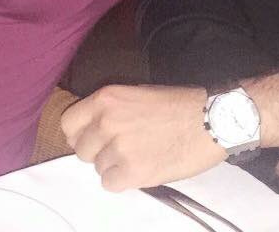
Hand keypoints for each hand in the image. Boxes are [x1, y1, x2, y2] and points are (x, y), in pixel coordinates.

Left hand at [61, 84, 225, 191]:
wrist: (209, 120)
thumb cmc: (178, 103)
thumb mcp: (138, 94)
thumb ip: (111, 109)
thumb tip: (93, 127)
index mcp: (107, 98)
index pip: (69, 123)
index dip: (79, 132)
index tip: (92, 136)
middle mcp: (107, 121)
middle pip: (80, 149)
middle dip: (97, 151)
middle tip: (120, 148)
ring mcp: (118, 148)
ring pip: (97, 167)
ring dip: (113, 165)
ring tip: (137, 155)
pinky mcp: (132, 172)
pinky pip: (109, 183)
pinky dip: (122, 180)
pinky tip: (140, 168)